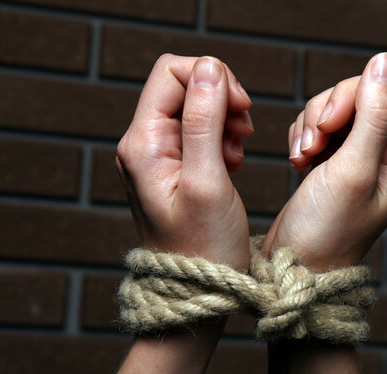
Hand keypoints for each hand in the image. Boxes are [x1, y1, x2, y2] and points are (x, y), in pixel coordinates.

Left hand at [116, 55, 252, 269]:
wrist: (196, 291)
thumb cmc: (203, 245)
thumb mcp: (208, 180)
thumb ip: (205, 120)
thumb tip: (209, 68)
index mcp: (143, 143)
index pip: (171, 72)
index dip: (212, 79)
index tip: (242, 109)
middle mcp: (142, 144)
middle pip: (182, 86)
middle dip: (220, 99)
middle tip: (244, 132)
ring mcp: (156, 156)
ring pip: (193, 107)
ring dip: (224, 119)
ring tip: (238, 153)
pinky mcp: (171, 167)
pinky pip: (197, 132)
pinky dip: (221, 137)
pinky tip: (232, 162)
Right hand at [262, 53, 386, 270]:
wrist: (297, 266)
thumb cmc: (326, 230)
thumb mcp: (352, 170)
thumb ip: (373, 114)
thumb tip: (386, 60)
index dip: (351, 96)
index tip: (326, 128)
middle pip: (359, 94)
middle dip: (326, 114)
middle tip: (312, 148)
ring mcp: (362, 156)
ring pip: (335, 108)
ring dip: (310, 126)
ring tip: (303, 158)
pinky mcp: (337, 160)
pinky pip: (319, 124)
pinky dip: (303, 136)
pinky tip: (299, 162)